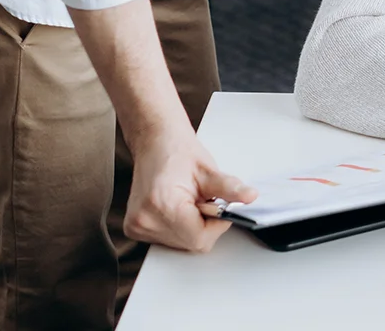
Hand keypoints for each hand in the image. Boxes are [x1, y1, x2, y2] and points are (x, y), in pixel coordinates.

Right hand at [123, 123, 256, 251]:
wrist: (156, 141)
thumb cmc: (177, 151)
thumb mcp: (208, 169)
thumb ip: (230, 188)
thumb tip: (249, 197)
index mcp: (162, 204)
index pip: (199, 238)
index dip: (216, 226)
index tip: (220, 209)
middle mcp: (144, 220)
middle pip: (191, 243)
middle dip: (204, 225)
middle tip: (203, 200)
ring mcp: (137, 226)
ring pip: (180, 243)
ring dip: (191, 226)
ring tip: (188, 201)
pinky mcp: (135, 228)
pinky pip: (168, 239)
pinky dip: (179, 226)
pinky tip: (177, 207)